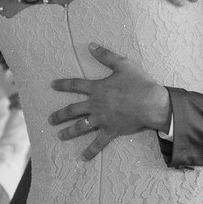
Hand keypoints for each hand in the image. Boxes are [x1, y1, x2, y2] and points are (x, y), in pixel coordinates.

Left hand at [49, 44, 173, 160]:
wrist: (151, 103)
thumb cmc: (139, 83)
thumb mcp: (123, 65)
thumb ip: (106, 56)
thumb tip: (90, 45)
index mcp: (97, 88)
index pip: (76, 85)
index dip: (63, 84)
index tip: (52, 85)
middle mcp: (95, 105)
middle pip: (73, 110)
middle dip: (60, 115)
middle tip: (50, 119)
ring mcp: (102, 119)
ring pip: (81, 127)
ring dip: (69, 132)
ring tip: (60, 136)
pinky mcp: (111, 130)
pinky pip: (98, 143)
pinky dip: (91, 151)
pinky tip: (83, 158)